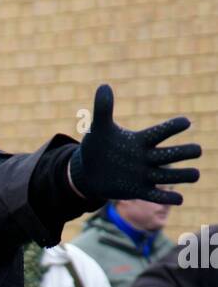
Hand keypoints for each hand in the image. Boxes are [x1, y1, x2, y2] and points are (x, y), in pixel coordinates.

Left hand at [68, 85, 199, 207]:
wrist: (88, 172)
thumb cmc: (97, 147)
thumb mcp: (98, 128)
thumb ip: (103, 109)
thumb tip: (104, 86)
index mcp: (139, 141)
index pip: (158, 133)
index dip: (171, 128)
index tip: (186, 122)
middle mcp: (145, 158)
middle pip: (168, 154)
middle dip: (182, 152)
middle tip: (198, 149)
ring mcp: (142, 175)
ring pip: (165, 175)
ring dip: (181, 175)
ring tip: (196, 174)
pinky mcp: (136, 191)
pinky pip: (153, 194)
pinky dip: (165, 197)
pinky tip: (179, 200)